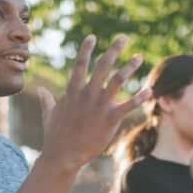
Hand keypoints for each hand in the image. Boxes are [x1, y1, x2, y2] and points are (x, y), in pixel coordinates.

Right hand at [38, 35, 151, 169]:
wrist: (62, 156)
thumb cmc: (55, 136)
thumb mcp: (48, 114)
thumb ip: (47, 100)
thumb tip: (42, 90)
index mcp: (73, 92)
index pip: (80, 64)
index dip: (86, 49)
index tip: (93, 37)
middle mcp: (87, 94)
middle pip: (103, 65)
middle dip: (114, 49)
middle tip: (123, 37)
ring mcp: (99, 106)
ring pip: (118, 80)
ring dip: (129, 67)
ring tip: (138, 57)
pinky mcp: (110, 119)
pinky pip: (128, 106)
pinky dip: (140, 97)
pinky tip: (150, 90)